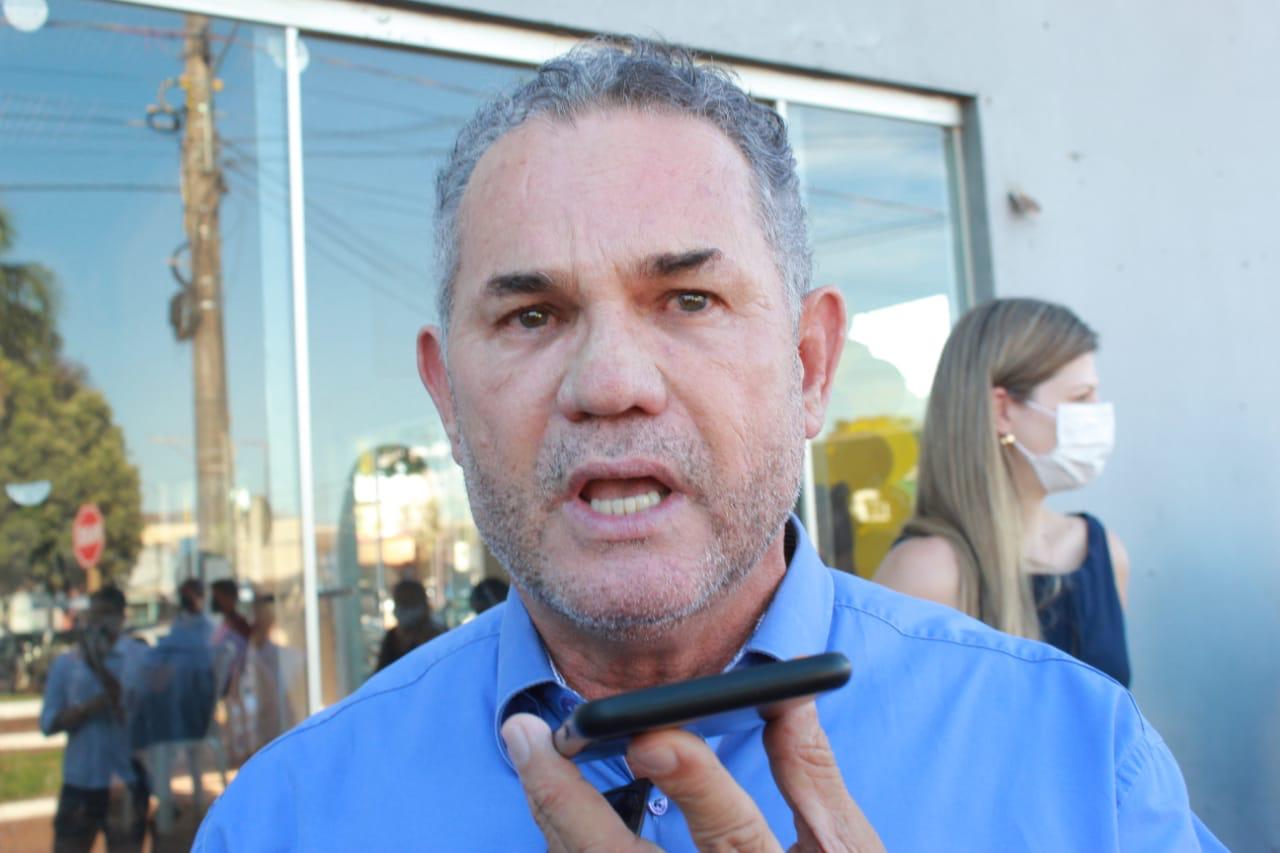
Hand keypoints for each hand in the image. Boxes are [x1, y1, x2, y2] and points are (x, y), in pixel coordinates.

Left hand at [500, 701, 882, 851]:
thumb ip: (811, 775)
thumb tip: (786, 693)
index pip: (731, 834)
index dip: (693, 782)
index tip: (650, 736)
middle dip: (564, 801)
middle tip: (523, 733)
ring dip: (555, 822)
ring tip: (535, 758)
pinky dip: (568, 849)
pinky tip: (559, 815)